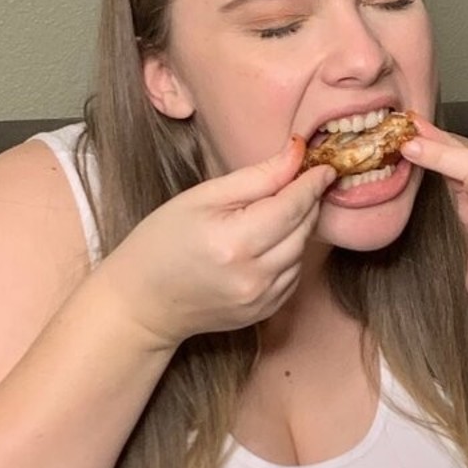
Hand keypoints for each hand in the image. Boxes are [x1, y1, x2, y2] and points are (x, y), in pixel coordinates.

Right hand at [108, 136, 335, 347]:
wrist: (143, 302)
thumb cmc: (162, 241)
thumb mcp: (200, 197)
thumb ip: (255, 177)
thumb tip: (296, 154)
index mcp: (234, 242)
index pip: (291, 206)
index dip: (311, 184)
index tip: (324, 167)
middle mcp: (253, 276)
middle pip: (302, 230)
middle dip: (307, 203)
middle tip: (301, 182)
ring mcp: (260, 300)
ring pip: (301, 254)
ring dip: (298, 230)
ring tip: (275, 214)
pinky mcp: (263, 313)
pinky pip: (293, 277)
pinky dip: (289, 256)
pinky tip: (267, 246)